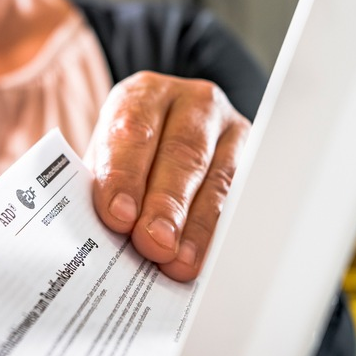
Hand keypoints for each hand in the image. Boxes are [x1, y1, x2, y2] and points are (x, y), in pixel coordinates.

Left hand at [85, 71, 249, 281]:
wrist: (171, 134)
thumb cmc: (132, 152)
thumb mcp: (108, 157)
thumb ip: (103, 188)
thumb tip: (102, 236)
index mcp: (145, 93)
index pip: (134, 128)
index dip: (125, 173)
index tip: (118, 215)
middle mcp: (192, 103)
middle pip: (183, 153)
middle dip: (167, 204)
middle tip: (153, 243)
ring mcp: (229, 127)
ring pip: (217, 177)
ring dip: (197, 226)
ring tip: (179, 262)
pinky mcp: (253, 157)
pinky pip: (239, 197)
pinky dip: (219, 231)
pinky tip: (205, 255)